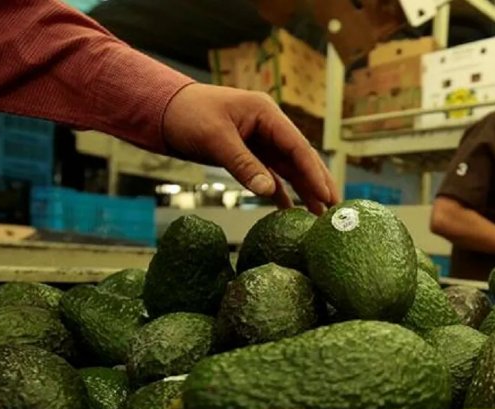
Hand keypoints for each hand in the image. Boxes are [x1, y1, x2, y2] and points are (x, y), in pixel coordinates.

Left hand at [162, 84, 338, 213]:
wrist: (160, 109)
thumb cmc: (187, 116)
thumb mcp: (215, 139)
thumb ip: (243, 165)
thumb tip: (269, 191)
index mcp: (266, 113)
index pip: (298, 146)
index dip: (314, 173)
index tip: (327, 196)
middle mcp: (268, 125)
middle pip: (300, 157)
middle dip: (317, 182)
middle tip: (334, 208)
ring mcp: (259, 139)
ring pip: (287, 168)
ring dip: (302, 189)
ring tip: (319, 213)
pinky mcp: (247, 152)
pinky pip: (269, 173)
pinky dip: (279, 190)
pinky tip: (289, 208)